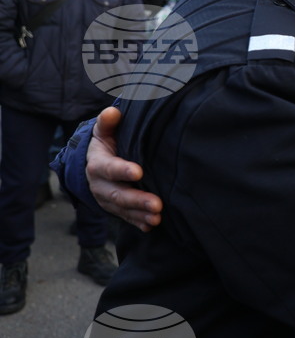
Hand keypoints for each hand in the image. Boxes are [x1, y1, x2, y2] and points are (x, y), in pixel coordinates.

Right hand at [86, 107, 163, 230]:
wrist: (94, 165)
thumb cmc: (106, 143)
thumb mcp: (104, 131)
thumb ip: (107, 122)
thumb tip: (112, 112)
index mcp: (97, 164)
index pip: (108, 168)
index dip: (122, 170)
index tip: (139, 172)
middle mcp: (100, 185)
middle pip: (117, 194)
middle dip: (136, 200)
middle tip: (156, 204)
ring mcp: (108, 199)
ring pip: (123, 209)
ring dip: (140, 214)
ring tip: (157, 217)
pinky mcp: (117, 209)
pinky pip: (126, 218)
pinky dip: (138, 222)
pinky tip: (151, 226)